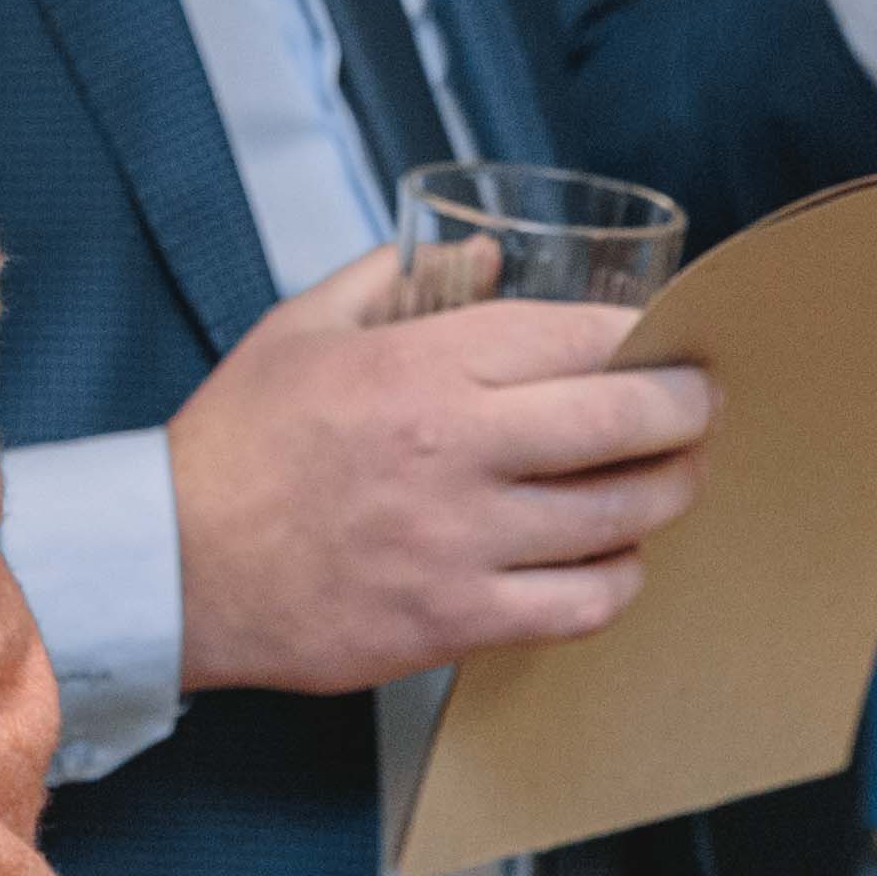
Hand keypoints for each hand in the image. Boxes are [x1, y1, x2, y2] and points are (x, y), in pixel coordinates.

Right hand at [170, 246, 712, 697]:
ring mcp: (464, 543)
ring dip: (665, 494)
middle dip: (691, 410)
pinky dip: (618, 580)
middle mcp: (457, 451)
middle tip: (701, 406)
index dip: (644, 336)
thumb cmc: (236, 445)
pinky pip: (583, 606)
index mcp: (422, 366)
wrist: (175, 564)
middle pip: (628, 423)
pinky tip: (612, 559)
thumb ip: (396, 278)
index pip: (578, 336)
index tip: (666, 340)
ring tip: (669, 479)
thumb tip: (484, 255)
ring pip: (621, 518)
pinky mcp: (458, 620)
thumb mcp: (301, 327)